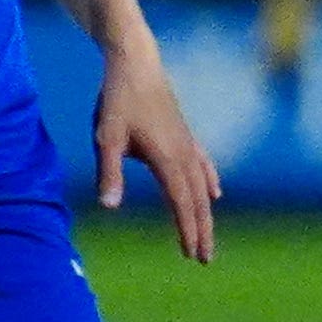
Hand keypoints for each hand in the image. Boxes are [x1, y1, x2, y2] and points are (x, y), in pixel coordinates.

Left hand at [92, 33, 218, 260]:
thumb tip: (110, 207)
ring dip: (205, 213)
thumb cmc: (117, 100)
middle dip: (202, 230)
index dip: (187, 229)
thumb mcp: (106, 137)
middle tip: (205, 259)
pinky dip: (209, 182)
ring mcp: (187, 143)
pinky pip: (203, 165)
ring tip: (208, 235)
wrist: (136, 63)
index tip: (192, 254)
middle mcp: (184, 153)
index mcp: (167, 157)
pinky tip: (215, 192)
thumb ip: (109, 173)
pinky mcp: (184, 134)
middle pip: (197, 199)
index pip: (181, 202)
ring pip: (201, 185)